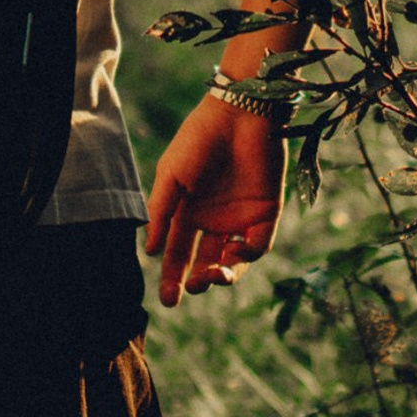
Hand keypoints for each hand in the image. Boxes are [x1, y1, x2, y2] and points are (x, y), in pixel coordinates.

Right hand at [145, 90, 285, 307]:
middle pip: (204, 261)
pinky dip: (245, 255)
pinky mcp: (266, 213)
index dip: (171, 275)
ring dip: (220, 274)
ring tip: (208, 278)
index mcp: (188, 211)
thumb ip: (161, 212)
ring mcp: (240, 218)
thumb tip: (150, 251)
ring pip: (232, 260)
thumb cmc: (198, 140)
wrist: (238, 117)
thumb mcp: (170, 176)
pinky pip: (257, 245)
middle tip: (185, 293)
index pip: (179, 251)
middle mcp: (214, 219)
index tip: (166, 299)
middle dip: (194, 281)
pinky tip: (231, 254)